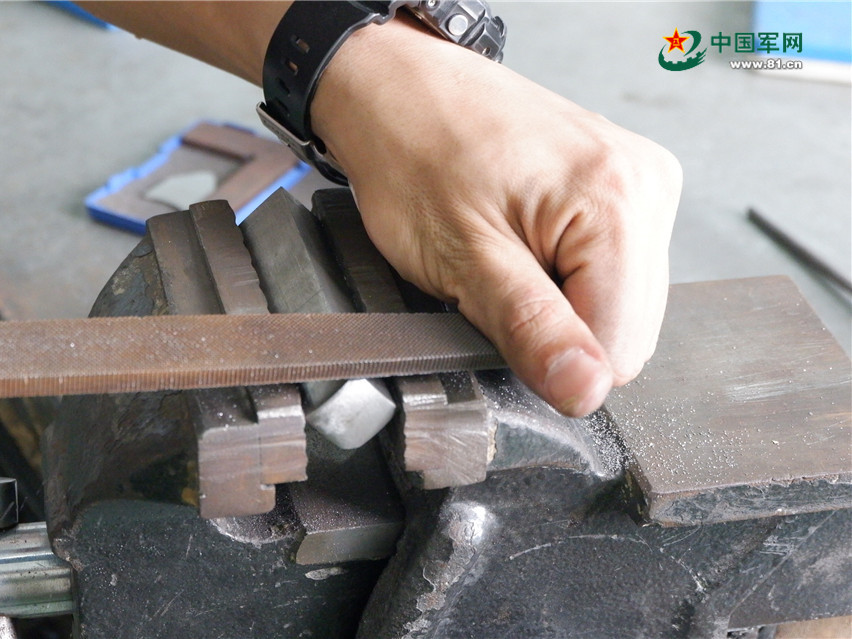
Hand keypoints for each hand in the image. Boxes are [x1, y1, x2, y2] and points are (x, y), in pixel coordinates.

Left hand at [312, 16, 680, 416]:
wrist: (399, 90)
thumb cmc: (414, 151)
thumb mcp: (461, 257)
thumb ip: (529, 327)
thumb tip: (584, 391)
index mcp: (617, 201)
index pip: (621, 349)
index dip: (553, 358)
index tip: (501, 317)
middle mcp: (647, 184)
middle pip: (628, 328)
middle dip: (556, 327)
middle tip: (496, 279)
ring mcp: (642, 181)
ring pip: (621, 304)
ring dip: (560, 301)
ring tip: (507, 253)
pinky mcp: (627, 185)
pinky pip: (612, 270)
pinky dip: (564, 274)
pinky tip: (525, 241)